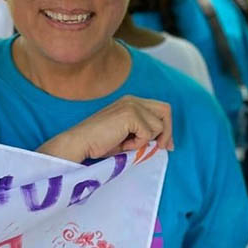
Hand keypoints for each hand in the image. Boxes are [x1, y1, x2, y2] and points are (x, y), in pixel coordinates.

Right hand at [37, 95, 172, 162]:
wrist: (80, 142)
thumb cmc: (98, 143)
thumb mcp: (125, 134)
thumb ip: (142, 132)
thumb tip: (165, 141)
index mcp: (130, 102)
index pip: (160, 109)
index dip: (166, 127)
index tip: (164, 144)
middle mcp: (132, 100)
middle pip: (165, 110)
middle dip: (167, 131)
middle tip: (161, 147)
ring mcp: (132, 105)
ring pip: (158, 126)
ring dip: (145, 141)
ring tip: (126, 144)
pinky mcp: (130, 115)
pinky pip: (148, 134)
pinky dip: (137, 144)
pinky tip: (122, 144)